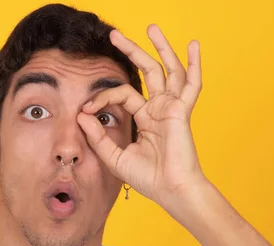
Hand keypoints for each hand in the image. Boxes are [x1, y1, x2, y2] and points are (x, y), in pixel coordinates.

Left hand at [77, 25, 206, 207]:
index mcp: (144, 118)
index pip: (121, 95)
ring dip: (159, 48)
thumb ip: (97, 136)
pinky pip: (190, 85)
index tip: (85, 108)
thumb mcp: (114, 157)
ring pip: (166, 70)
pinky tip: (192, 45)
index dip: (101, 98)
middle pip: (145, 73)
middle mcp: (158, 109)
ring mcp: (171, 108)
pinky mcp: (181, 111)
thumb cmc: (147, 178)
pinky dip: (193, 64)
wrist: (169, 191)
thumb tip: (80, 114)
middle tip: (114, 35)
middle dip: (131, 52)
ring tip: (151, 27)